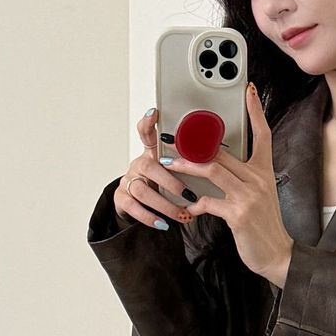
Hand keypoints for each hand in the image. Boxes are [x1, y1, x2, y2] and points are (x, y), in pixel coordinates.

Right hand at [111, 106, 192, 229]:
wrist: (138, 206)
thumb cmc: (161, 186)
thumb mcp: (173, 172)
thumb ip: (186, 164)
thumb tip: (214, 156)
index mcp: (151, 154)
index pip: (146, 134)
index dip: (148, 123)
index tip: (154, 112)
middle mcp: (137, 165)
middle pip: (148, 166)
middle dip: (170, 182)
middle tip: (189, 195)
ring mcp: (128, 181)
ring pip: (142, 190)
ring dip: (164, 204)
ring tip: (182, 215)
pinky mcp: (121, 199)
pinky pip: (132, 207)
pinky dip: (149, 217)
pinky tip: (163, 223)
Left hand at [177, 84, 294, 286]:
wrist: (278, 254)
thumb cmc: (264, 227)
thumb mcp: (259, 197)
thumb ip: (241, 180)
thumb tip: (216, 168)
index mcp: (264, 172)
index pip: (263, 134)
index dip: (256, 111)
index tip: (249, 92)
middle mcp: (258, 180)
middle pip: (223, 151)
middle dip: (194, 144)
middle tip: (173, 139)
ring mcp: (248, 196)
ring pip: (212, 169)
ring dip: (186, 166)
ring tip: (169, 164)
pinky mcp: (238, 214)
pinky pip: (208, 201)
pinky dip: (195, 204)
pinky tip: (190, 208)